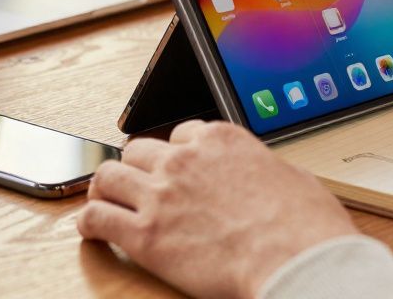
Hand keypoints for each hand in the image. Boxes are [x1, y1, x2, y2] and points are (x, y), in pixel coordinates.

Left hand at [77, 120, 357, 297]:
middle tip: (137, 185)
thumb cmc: (303, 225)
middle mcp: (184, 160)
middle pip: (138, 150)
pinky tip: (94, 231)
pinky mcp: (144, 234)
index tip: (175, 168)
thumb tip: (269, 178)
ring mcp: (160, 195)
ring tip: (106, 201)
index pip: (181, 134)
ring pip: (108, 177)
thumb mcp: (292, 177)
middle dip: (138, 168)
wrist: (293, 258)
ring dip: (105, 188)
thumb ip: (265, 170)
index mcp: (220, 140)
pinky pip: (96, 218)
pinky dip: (90, 224)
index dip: (177, 153)